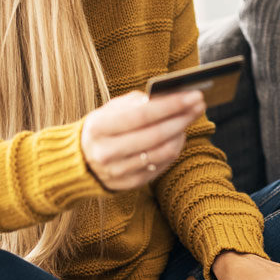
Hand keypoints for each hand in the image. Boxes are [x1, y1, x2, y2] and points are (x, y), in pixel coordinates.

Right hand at [81, 89, 204, 191]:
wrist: (79, 161)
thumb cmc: (101, 128)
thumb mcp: (109, 110)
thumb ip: (136, 102)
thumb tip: (168, 96)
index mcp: (99, 127)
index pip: (142, 115)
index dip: (171, 105)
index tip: (193, 95)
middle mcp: (107, 152)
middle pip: (156, 135)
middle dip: (182, 118)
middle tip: (199, 105)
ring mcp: (117, 171)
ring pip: (161, 152)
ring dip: (180, 134)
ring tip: (188, 119)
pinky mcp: (128, 184)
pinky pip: (159, 166)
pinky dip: (173, 150)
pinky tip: (178, 137)